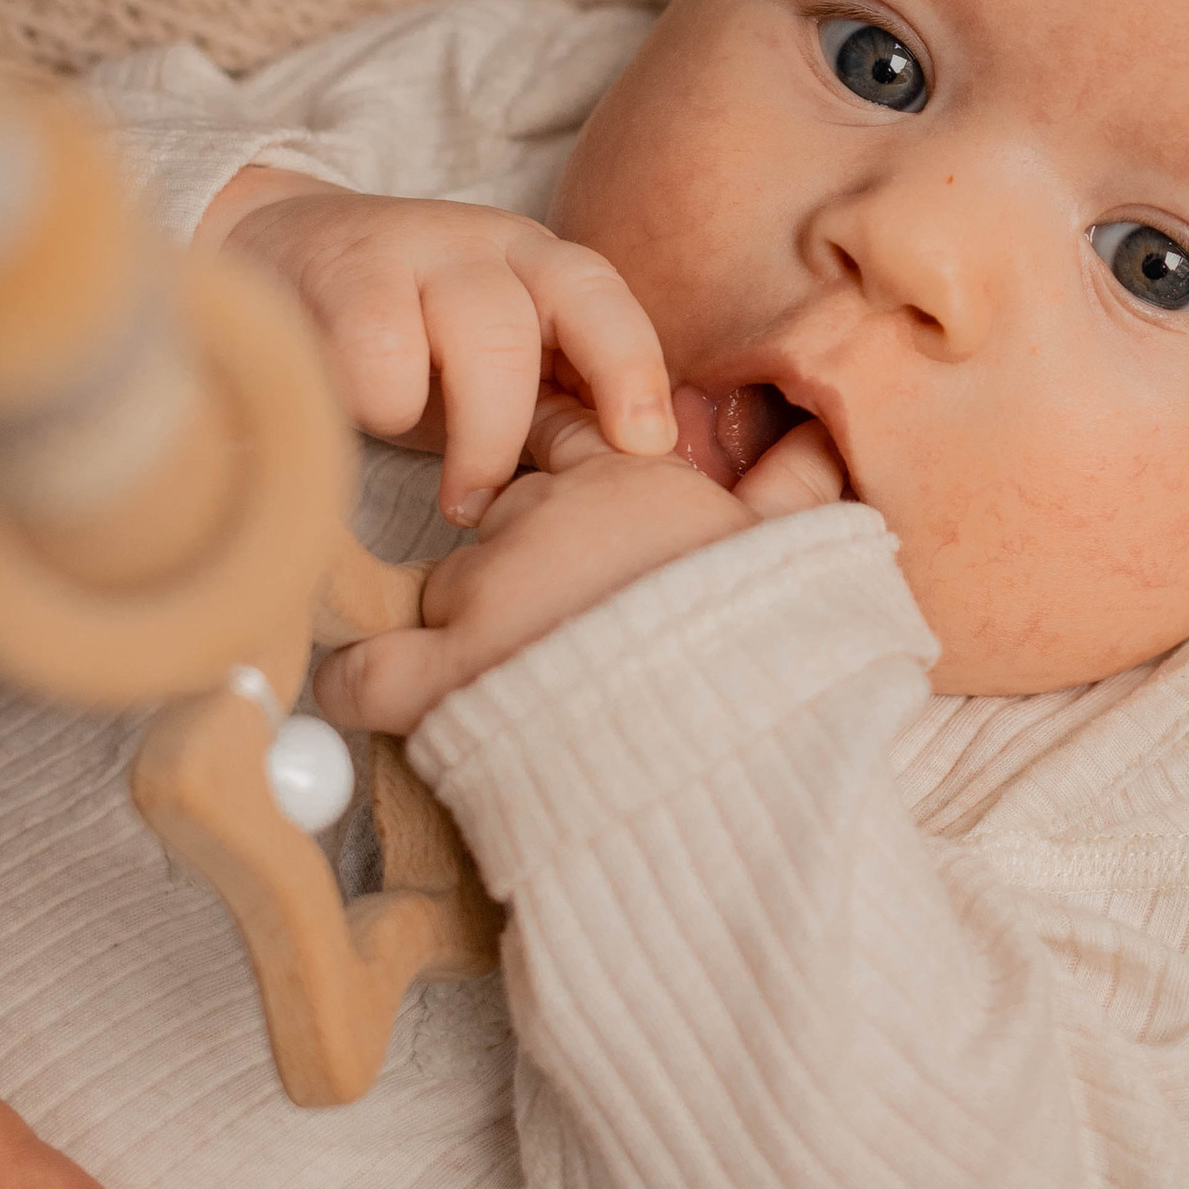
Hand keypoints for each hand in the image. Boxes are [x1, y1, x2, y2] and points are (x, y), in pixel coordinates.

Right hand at [212, 176, 674, 524]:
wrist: (279, 261)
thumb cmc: (414, 345)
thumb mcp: (500, 373)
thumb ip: (562, 410)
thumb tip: (640, 480)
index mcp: (541, 266)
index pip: (604, 301)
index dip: (632, 370)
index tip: (644, 446)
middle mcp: (484, 244)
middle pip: (524, 330)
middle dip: (513, 431)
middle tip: (495, 504)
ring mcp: (411, 250)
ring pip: (467, 340)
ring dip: (466, 437)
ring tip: (453, 496)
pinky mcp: (339, 274)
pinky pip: (379, 358)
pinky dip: (376, 408)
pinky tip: (362, 418)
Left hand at [315, 394, 843, 732]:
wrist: (740, 752)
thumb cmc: (779, 654)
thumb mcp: (800, 554)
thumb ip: (795, 491)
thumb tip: (825, 436)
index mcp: (629, 484)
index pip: (565, 440)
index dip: (559, 480)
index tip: (565, 514)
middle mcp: (546, 521)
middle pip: (497, 522)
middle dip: (516, 571)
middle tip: (560, 636)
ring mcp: (489, 597)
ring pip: (443, 593)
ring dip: (465, 636)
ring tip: (511, 694)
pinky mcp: (447, 680)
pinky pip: (367, 674)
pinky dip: (362, 688)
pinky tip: (374, 700)